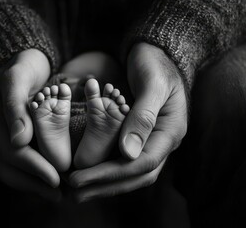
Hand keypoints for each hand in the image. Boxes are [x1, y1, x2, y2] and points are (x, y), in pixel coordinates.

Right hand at [0, 49, 60, 200]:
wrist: (19, 61)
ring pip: (8, 169)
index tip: (56, 178)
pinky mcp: (7, 138)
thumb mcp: (18, 77)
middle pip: (6, 167)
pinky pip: (14, 163)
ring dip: (30, 183)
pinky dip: (29, 174)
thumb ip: (15, 105)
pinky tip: (45, 179)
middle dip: (32, 182)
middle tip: (58, 194)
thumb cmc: (21, 66)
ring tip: (53, 193)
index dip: (33, 167)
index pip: (10, 152)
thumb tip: (19, 140)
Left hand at [69, 43, 187, 201]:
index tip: (82, 178)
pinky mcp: (139, 136)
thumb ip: (143, 117)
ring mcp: (151, 140)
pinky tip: (89, 172)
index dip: (112, 174)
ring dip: (104, 182)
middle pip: (136, 175)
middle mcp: (162, 141)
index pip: (142, 163)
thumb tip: (128, 154)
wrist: (156, 52)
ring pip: (129, 171)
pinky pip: (124, 159)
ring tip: (77, 188)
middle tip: (74, 192)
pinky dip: (106, 168)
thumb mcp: (152, 85)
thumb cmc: (155, 64)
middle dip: (105, 185)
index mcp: (170, 132)